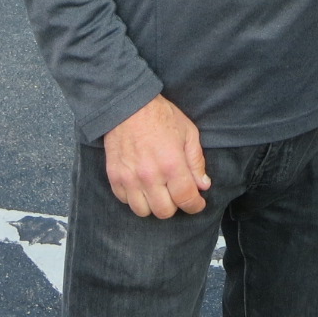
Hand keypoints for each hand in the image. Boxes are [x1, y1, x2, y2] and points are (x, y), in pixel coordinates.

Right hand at [103, 94, 210, 218]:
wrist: (128, 104)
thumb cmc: (161, 116)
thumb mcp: (188, 132)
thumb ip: (196, 161)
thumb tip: (203, 185)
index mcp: (172, 164)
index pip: (186, 199)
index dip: (195, 206)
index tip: (197, 203)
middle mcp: (150, 175)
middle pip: (164, 212)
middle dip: (174, 205)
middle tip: (175, 193)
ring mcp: (130, 178)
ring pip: (143, 211)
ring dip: (153, 205)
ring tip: (158, 191)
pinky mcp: (114, 176)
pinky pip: (125, 201)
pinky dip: (134, 198)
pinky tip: (141, 185)